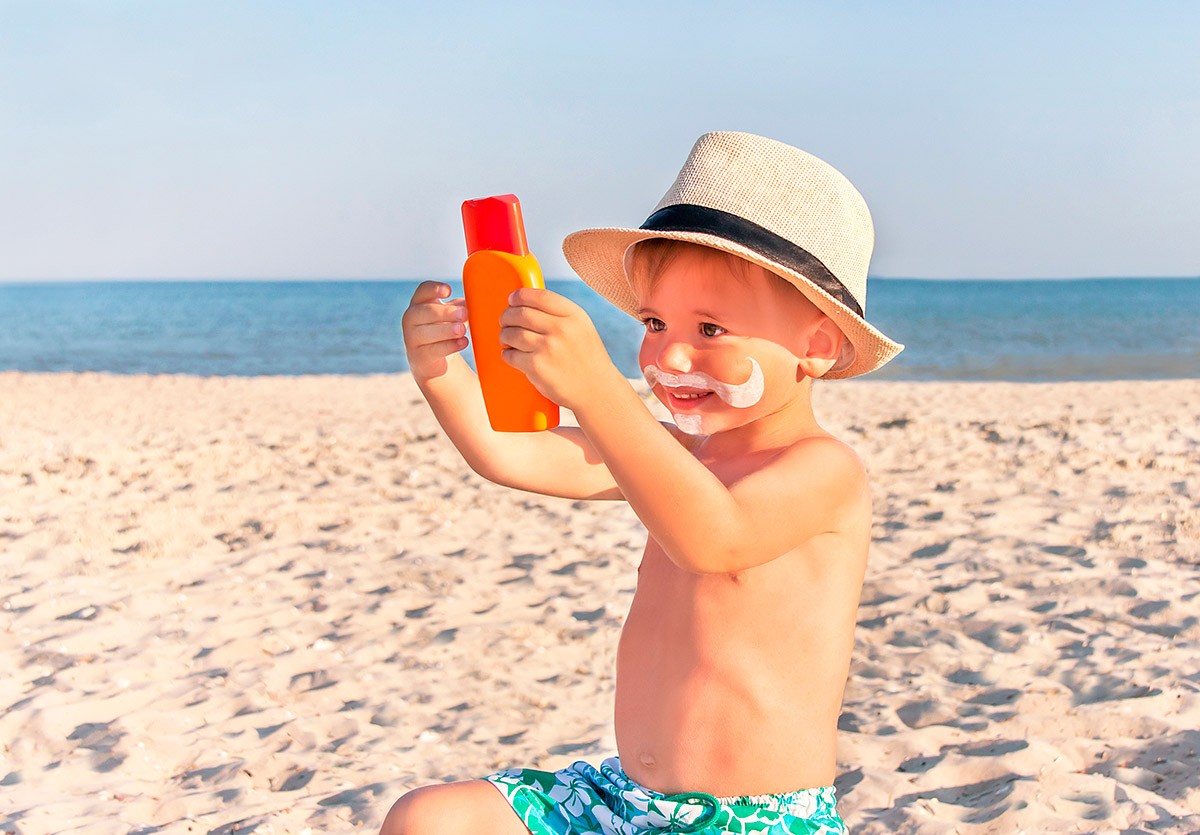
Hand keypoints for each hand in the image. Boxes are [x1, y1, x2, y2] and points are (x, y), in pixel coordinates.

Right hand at [402, 281, 467, 382]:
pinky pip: (433, 350)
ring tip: (462, 330)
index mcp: (420, 303)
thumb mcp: (451, 316)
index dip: (434, 289)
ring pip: (426, 332)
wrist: (435, 361)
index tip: (448, 291)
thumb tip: (470, 303)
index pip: (423, 291)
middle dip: (445, 312)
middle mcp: (411, 319)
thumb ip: (459, 308)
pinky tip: (463, 342)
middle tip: (463, 314)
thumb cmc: (444, 331)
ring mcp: (412, 338)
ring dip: (446, 330)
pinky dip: (450, 346)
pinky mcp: (419, 356)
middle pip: (425, 311)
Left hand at [499, 288, 614, 410]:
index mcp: (574, 316)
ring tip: (506, 339)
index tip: (512, 299)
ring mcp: (549, 348)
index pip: (540, 296)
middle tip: (505, 322)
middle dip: (507, 316)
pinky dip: (507, 354)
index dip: (520, 296)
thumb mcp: (582, 329)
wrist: (597, 391)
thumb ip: (560, 315)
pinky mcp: (537, 367)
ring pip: (512, 333)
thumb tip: (526, 304)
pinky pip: (511, 355)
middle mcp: (562, 328)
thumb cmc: (586, 359)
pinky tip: (512, 355)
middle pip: (521, 313)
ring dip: (504, 335)